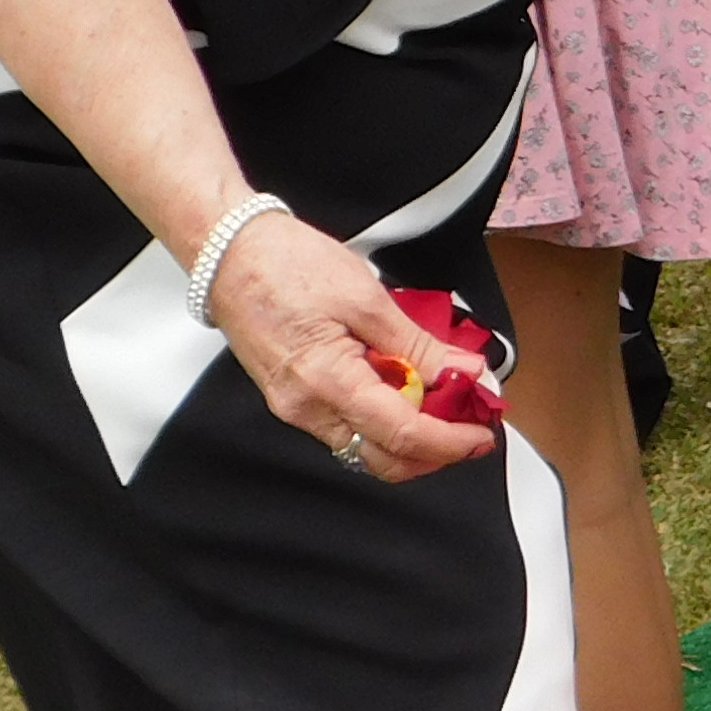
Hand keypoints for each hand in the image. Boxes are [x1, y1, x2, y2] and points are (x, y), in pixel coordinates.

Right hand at [205, 213, 498, 482]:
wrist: (229, 251)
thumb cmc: (285, 264)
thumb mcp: (367, 299)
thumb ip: (419, 346)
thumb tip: (464, 373)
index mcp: (326, 382)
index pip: (402, 436)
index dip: (450, 442)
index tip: (482, 434)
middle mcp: (305, 407)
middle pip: (382, 459)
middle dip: (434, 451)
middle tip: (469, 423)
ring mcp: (295, 407)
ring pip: (365, 447)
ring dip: (411, 438)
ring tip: (444, 404)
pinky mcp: (293, 397)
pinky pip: (347, 426)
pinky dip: (384, 420)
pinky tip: (407, 392)